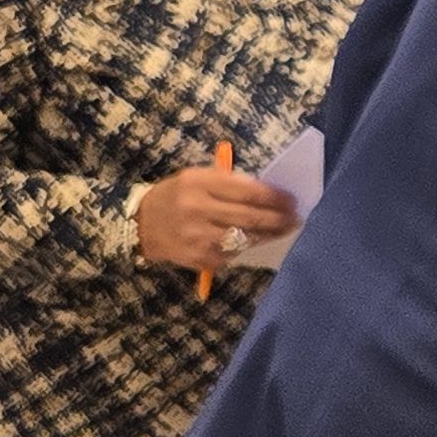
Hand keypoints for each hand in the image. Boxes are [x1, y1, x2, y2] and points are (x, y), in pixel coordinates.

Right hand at [136, 164, 300, 271]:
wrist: (140, 225)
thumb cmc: (176, 196)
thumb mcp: (196, 178)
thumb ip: (229, 183)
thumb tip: (269, 192)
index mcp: (198, 183)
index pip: (247, 191)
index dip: (274, 197)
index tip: (291, 199)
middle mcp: (197, 210)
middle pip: (250, 217)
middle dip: (279, 218)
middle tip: (296, 218)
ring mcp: (198, 237)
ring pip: (245, 238)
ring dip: (269, 235)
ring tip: (284, 229)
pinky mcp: (200, 258)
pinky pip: (233, 252)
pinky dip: (247, 245)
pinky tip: (256, 239)